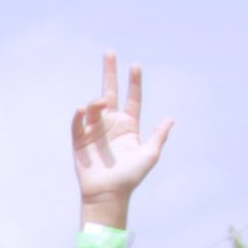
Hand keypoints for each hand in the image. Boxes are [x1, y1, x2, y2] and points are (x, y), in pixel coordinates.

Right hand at [71, 54, 171, 220]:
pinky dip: (79, 116)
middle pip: (111, 92)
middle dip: (109, 73)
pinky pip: (77, 125)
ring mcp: (94, 132)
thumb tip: (171, 119)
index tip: (135, 66)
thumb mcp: (150, 155)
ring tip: (99, 103)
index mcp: (129, 125)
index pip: (132, 98)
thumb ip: (159, 136)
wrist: (108, 194)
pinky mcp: (79, 143)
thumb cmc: (130, 177)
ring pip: (94, 107)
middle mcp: (111, 124)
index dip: (134, 82)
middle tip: (109, 53)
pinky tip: (83, 110)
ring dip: (97, 101)